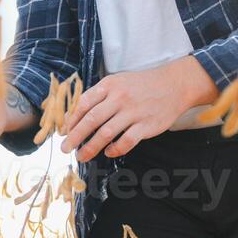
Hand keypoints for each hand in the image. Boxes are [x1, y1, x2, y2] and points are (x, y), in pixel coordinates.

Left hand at [61, 56, 216, 162]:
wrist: (174, 85)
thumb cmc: (141, 85)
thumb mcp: (118, 82)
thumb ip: (100, 96)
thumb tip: (77, 116)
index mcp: (110, 85)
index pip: (84, 103)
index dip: (72, 119)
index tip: (64, 132)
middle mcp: (120, 98)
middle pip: (91, 120)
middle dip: (75, 136)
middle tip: (65, 148)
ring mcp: (133, 112)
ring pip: (106, 133)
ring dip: (91, 147)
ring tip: (82, 156)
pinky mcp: (146, 125)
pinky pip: (126, 141)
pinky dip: (115, 149)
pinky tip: (109, 152)